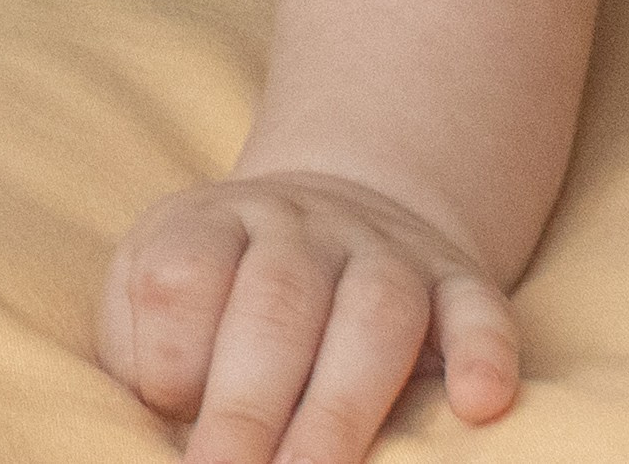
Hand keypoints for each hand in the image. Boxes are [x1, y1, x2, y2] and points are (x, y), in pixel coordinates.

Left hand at [99, 171, 518, 463]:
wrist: (334, 210)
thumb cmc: (225, 288)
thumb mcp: (157, 287)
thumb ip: (144, 348)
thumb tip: (161, 417)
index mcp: (214, 223)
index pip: (182, 273)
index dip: (170, 351)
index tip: (165, 412)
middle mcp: (300, 225)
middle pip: (277, 303)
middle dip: (248, 406)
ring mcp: (384, 248)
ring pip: (375, 310)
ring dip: (345, 402)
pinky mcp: (457, 281)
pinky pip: (479, 306)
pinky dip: (484, 351)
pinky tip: (478, 404)